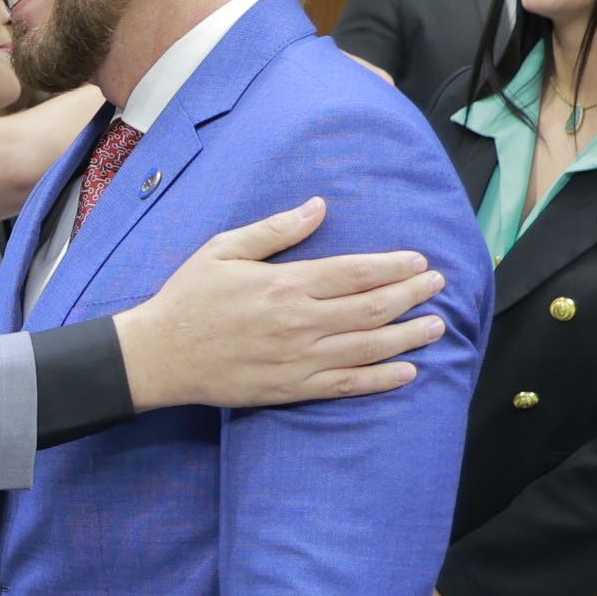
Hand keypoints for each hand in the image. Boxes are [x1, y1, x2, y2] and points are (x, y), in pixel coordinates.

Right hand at [114, 200, 448, 409]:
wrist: (159, 355)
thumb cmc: (189, 298)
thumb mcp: (224, 249)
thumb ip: (276, 230)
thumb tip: (319, 207)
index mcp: (286, 284)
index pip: (356, 272)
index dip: (394, 266)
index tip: (418, 261)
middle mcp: (300, 323)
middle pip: (373, 308)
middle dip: (412, 295)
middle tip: (437, 286)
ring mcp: (299, 359)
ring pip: (369, 347)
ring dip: (408, 336)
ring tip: (435, 326)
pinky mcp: (291, 388)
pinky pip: (346, 385)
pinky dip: (381, 379)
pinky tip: (407, 372)